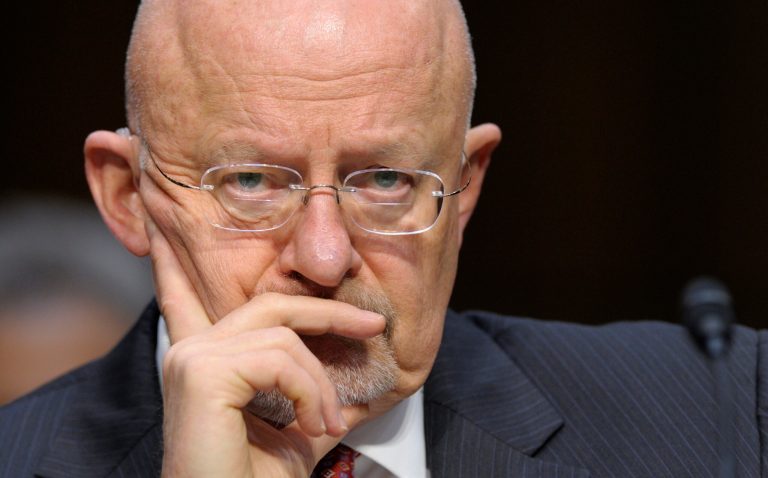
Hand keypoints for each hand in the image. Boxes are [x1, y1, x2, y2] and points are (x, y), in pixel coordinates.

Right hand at [147, 222, 385, 476]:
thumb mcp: (298, 425)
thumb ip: (314, 389)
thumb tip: (361, 369)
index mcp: (204, 361)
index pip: (186, 296)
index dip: (177, 262)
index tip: (161, 225)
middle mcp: (190, 351)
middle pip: (272, 304)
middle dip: (329, 313)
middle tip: (375, 328)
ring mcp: (192, 358)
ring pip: (285, 336)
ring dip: (321, 382)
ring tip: (328, 422)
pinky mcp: (203, 373)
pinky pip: (281, 359)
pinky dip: (311, 392)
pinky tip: (312, 426)